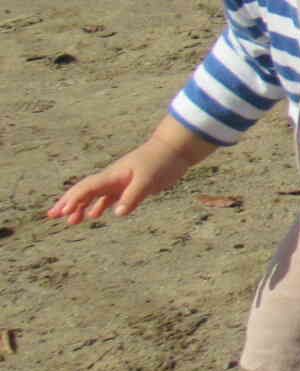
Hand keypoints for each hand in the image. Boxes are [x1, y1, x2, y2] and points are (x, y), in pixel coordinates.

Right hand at [47, 120, 213, 225]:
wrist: (175, 149)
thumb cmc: (161, 161)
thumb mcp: (148, 180)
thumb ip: (133, 196)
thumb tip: (117, 213)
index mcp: (113, 175)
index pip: (87, 188)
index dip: (74, 200)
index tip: (63, 213)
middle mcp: (113, 178)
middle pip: (85, 191)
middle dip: (68, 203)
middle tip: (53, 215)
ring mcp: (121, 181)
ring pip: (95, 196)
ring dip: (81, 207)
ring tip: (70, 221)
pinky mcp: (131, 185)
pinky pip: (109, 197)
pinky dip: (99, 205)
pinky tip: (95, 214)